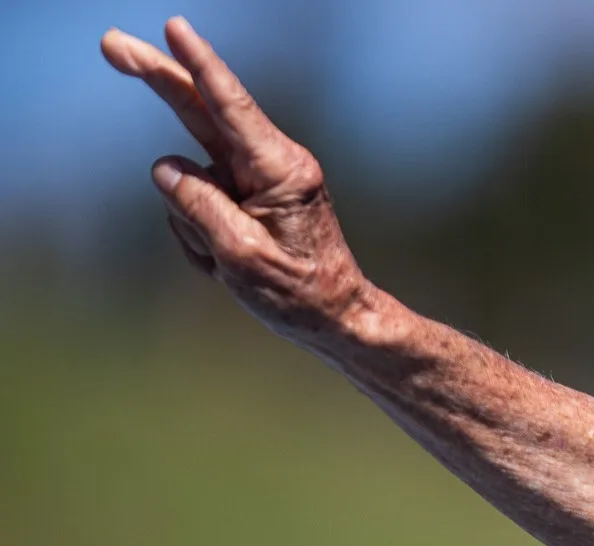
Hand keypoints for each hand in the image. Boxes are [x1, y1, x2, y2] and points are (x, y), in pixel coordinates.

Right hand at [102, 18, 370, 339]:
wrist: (333, 317)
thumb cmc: (299, 291)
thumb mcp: (241, 255)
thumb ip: (200, 207)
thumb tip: (165, 168)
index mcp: (281, 170)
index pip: (230, 107)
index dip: (198, 65)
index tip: (175, 27)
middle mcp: (270, 164)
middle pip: (199, 111)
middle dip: (157, 78)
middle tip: (110, 45)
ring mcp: (254, 179)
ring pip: (188, 177)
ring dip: (190, 223)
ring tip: (225, 263)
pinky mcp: (243, 196)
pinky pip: (194, 204)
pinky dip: (198, 236)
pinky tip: (224, 264)